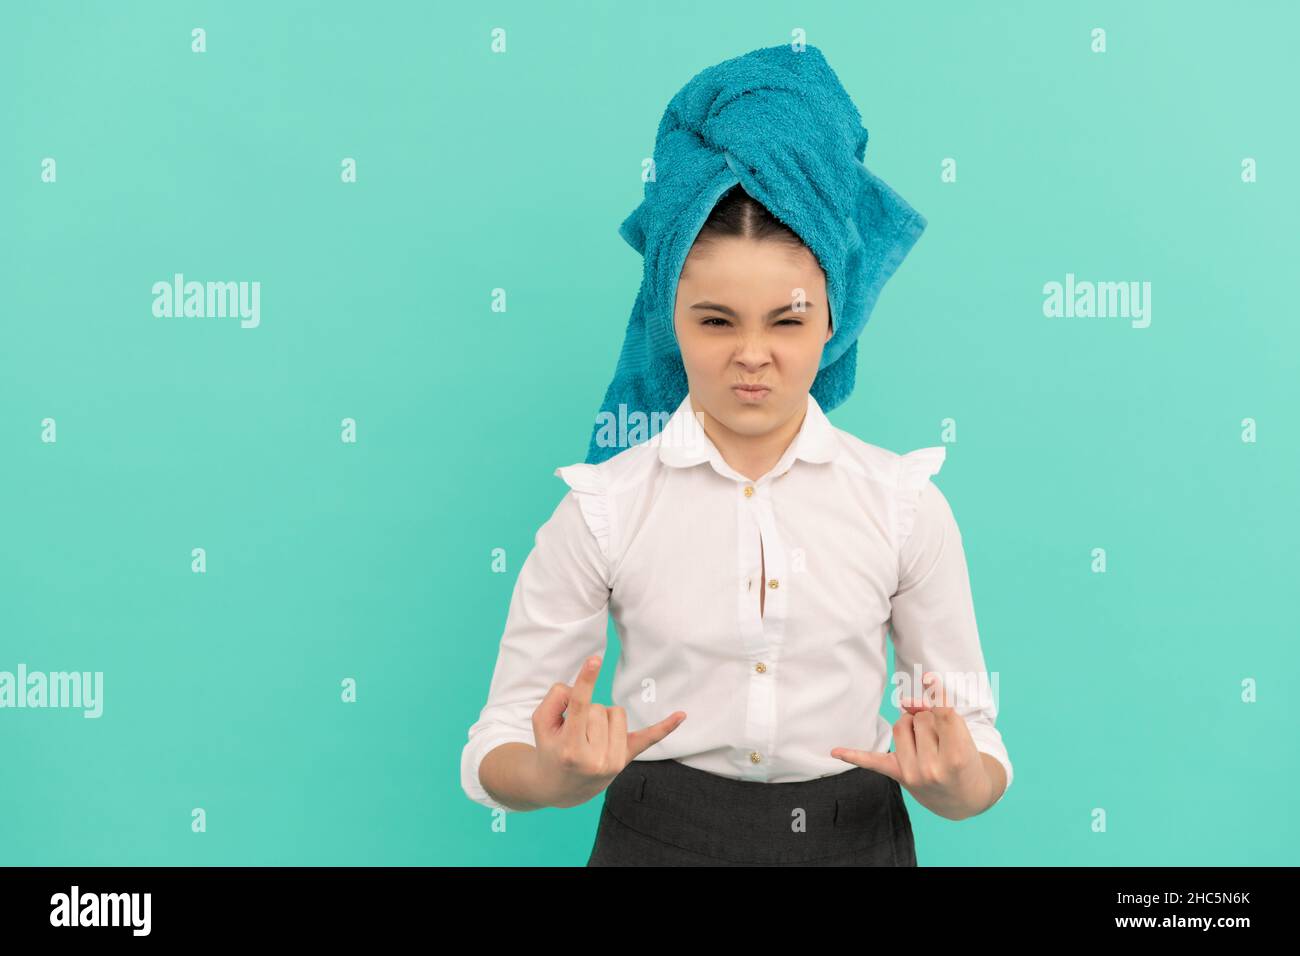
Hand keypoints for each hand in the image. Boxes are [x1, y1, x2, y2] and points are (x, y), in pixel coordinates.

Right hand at [530, 654, 685, 808]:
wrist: (558, 786)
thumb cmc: (550, 748)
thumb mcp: (540, 723)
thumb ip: (555, 698)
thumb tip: (580, 687)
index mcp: (570, 748)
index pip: (580, 706)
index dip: (587, 681)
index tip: (596, 659)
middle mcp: (594, 758)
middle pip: (598, 707)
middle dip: (585, 711)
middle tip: (573, 731)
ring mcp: (613, 761)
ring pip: (616, 712)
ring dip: (602, 717)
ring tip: (587, 735)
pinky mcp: (627, 759)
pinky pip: (649, 739)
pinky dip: (665, 727)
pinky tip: (681, 715)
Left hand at [830, 672, 996, 819]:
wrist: (964, 798)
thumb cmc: (965, 759)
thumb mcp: (963, 737)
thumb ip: (938, 715)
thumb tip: (905, 701)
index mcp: (957, 756)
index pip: (942, 714)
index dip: (936, 694)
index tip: (928, 676)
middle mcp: (933, 768)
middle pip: (919, 718)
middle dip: (928, 717)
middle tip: (942, 736)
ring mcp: (913, 774)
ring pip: (900, 725)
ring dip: (911, 724)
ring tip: (926, 739)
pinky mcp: (898, 776)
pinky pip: (872, 762)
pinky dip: (854, 756)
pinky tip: (835, 751)